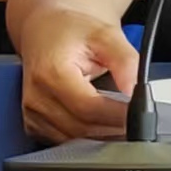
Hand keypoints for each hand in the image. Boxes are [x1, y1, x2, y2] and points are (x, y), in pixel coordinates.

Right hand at [18, 6, 139, 142]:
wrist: (45, 29)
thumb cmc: (71, 30)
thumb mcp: (106, 34)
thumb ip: (125, 61)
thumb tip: (136, 89)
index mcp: (51, 72)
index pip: (88, 108)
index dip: (116, 115)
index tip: (138, 114)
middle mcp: (37, 97)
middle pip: (81, 129)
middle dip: (112, 129)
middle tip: (136, 122)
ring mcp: (32, 114)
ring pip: (73, 140)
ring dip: (100, 136)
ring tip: (121, 122)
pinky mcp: (33, 124)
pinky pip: (63, 141)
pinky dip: (85, 137)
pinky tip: (101, 125)